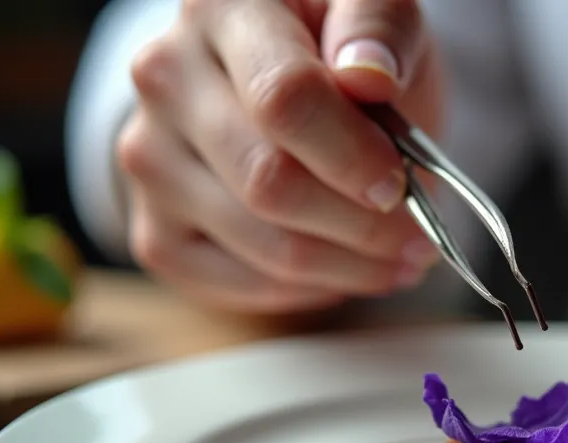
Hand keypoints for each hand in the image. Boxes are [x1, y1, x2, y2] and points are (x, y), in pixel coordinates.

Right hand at [116, 0, 441, 313]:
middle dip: (363, 224)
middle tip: (419, 233)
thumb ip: (379, 27)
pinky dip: (312, 290)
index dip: (352, 155)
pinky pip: (240, 285)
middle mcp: (165, 79)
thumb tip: (368, 76)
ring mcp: (148, 158)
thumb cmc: (341, 46)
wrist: (288, 86)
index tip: (399, 182)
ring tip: (401, 254)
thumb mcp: (380, 10)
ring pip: (262, 245)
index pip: (283, 100)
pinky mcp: (155, 230)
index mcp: (220, 9)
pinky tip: (348, 268)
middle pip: (269, 183)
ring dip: (351, 266)